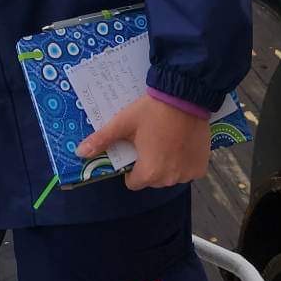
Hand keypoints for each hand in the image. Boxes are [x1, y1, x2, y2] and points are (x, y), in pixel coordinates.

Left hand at [77, 95, 212, 191]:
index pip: (133, 183)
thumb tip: (80, 153)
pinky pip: (187, 171)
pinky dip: (183, 162)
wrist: (185, 97)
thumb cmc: (152, 111)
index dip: (131, 169)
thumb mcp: (123, 123)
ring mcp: (188, 174)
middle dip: (149, 166)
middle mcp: (170, 179)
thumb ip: (102, 139)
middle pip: (152, 180)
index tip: (134, 151)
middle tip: (150, 142)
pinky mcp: (201, 167)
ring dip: (167, 165)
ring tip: (166, 141)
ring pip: (170, 176)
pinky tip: (180, 144)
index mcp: (149, 172)